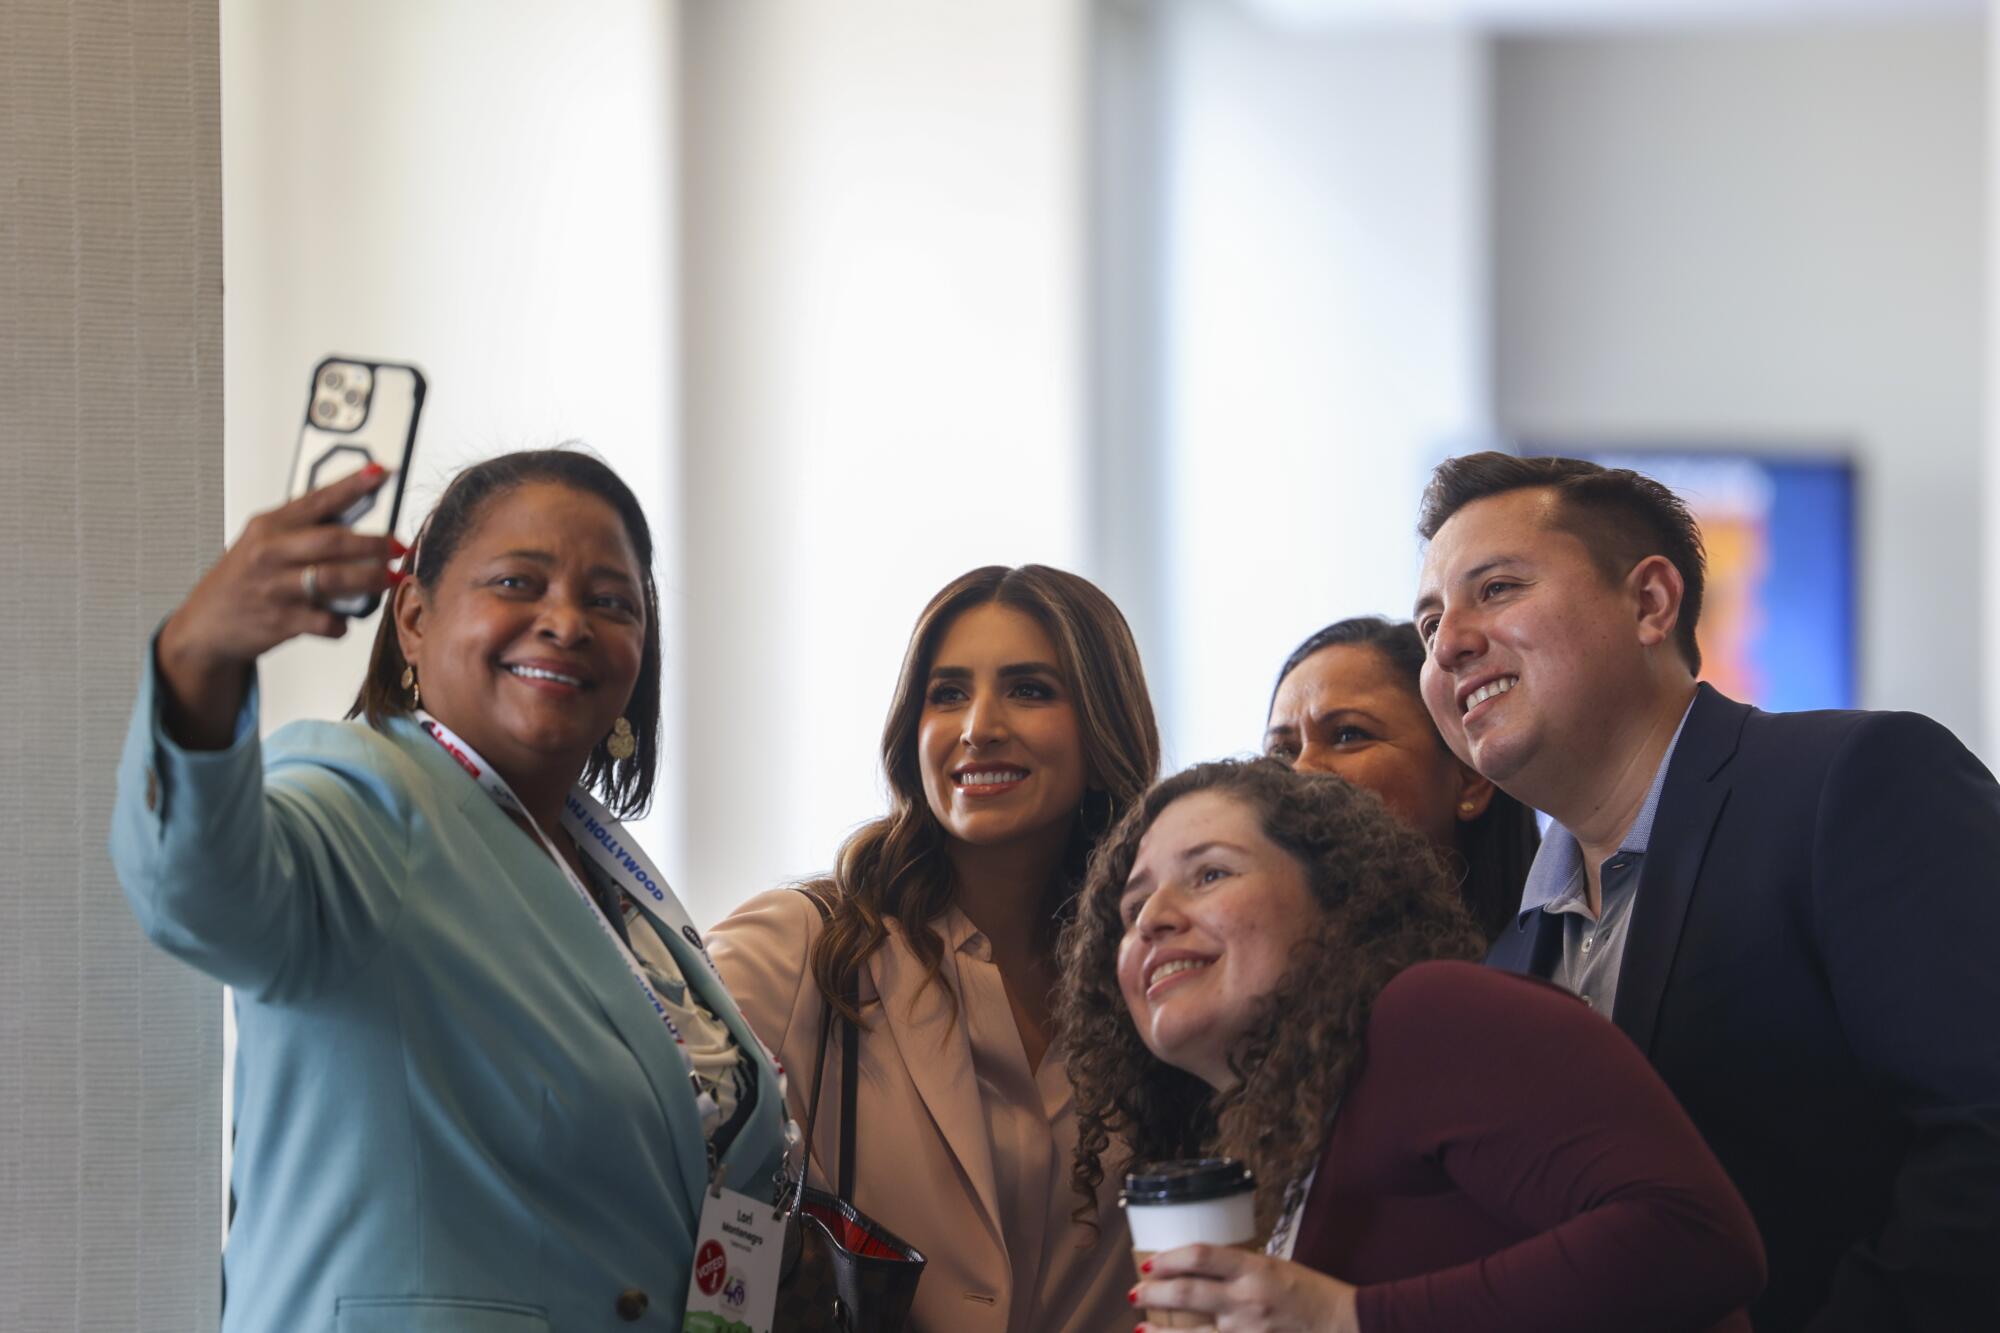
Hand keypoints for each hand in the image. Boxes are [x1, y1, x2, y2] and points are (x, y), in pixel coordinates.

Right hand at [156, 465, 402, 746]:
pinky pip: (326, 621)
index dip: (353, 485)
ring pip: (334, 579)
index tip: (381, 473)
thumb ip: (302, 530)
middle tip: (397, 545)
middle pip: (333, 541)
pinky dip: (342, 622)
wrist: (205, 624)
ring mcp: (275, 587)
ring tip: (388, 578)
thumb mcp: (262, 542)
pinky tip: (344, 619)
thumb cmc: (241, 579)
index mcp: (269, 525)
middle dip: (373, 542)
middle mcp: (270, 552)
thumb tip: (356, 518)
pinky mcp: (281, 620)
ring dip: (369, 579)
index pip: (317, 499)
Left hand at [1133, 1244, 1360, 1332]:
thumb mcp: (1274, 1266)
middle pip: (1187, 1292)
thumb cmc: (1310, 1293)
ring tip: (1140, 1326)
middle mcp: (1247, 1300)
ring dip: (1161, 1331)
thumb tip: (1199, 1267)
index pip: (1201, 1256)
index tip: (1150, 1261)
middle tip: (1135, 1291)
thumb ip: (1239, 1269)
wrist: (1344, 1325)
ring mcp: (1248, 1332)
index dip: (1169, 1258)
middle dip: (1154, 1291)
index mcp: (1255, 1269)